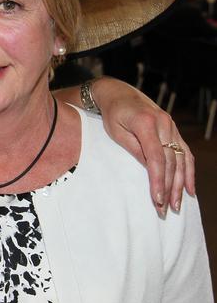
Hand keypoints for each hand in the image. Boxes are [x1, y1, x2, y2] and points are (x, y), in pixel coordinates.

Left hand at [93, 77, 193, 215]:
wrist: (119, 93)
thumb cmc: (113, 114)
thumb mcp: (116, 131)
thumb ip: (133, 149)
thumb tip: (150, 170)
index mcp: (146, 123)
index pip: (156, 157)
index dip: (158, 180)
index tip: (157, 199)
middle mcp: (164, 123)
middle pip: (171, 161)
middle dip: (169, 187)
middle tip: (166, 209)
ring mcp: (171, 126)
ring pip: (181, 159)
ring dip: (180, 184)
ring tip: (176, 204)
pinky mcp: (174, 130)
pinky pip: (185, 153)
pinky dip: (188, 171)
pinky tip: (189, 189)